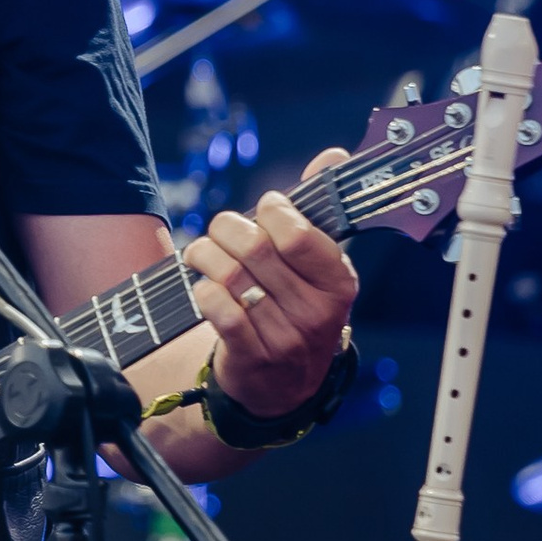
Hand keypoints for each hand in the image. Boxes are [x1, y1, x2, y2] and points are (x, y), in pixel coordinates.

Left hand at [184, 151, 357, 422]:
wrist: (283, 386)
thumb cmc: (296, 307)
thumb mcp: (318, 266)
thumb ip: (320, 209)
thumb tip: (334, 155)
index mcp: (339, 283)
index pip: (299, 234)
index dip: (271, 211)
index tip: (264, 210)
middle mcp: (316, 313)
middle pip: (255, 248)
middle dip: (226, 228)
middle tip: (221, 229)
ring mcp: (285, 339)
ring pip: (231, 276)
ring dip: (205, 255)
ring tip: (202, 252)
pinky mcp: (252, 357)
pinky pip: (217, 309)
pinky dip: (203, 290)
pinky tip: (204, 287)